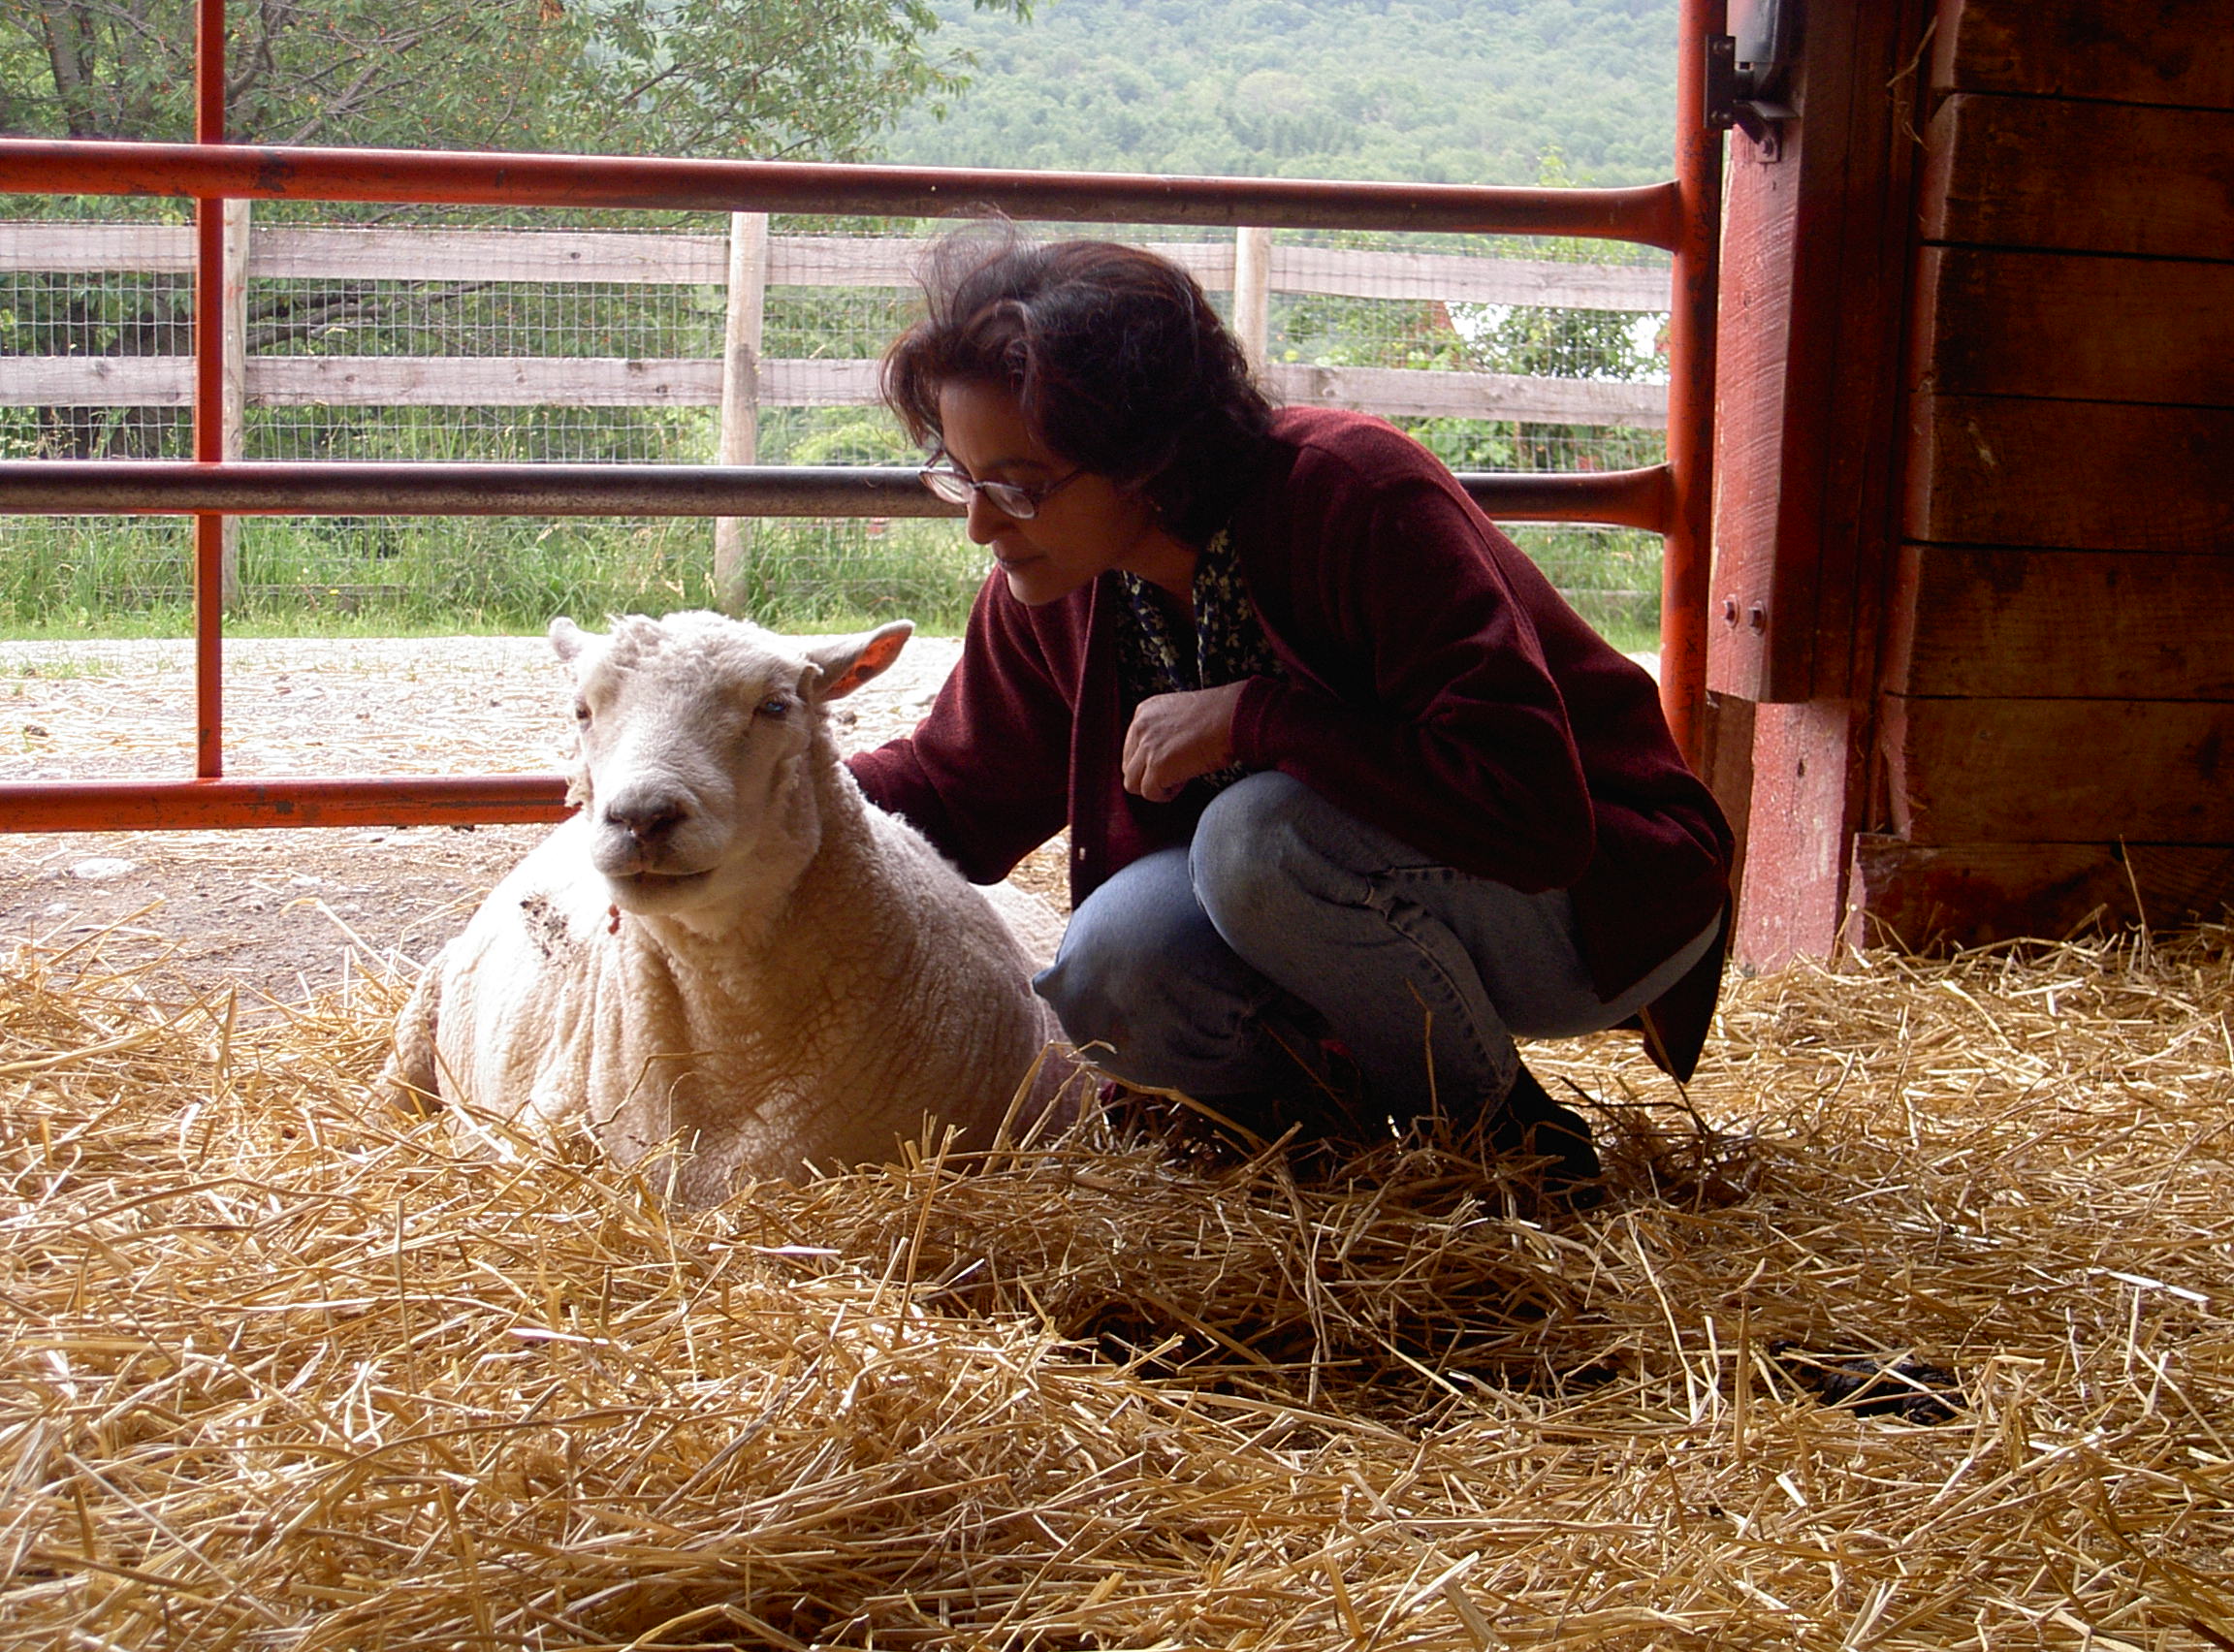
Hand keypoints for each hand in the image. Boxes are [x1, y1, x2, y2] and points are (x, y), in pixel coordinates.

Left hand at [1122, 681, 1247, 802]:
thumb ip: (1165, 732)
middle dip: (1149, 775)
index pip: (1131, 748)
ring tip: (1179, 779)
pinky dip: (1166, 794)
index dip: (1150, 761)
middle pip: (1128, 767)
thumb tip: (1164, 758)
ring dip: (1155, 787)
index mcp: (1145, 711)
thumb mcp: (1182, 716)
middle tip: (1176, 773)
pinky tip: (1183, 782)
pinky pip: (1150, 793)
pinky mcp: (1157, 766)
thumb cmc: (1221, 717)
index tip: (1171, 762)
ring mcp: (1147, 747)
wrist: (1233, 716)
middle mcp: (1140, 727)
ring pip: (1133, 783)